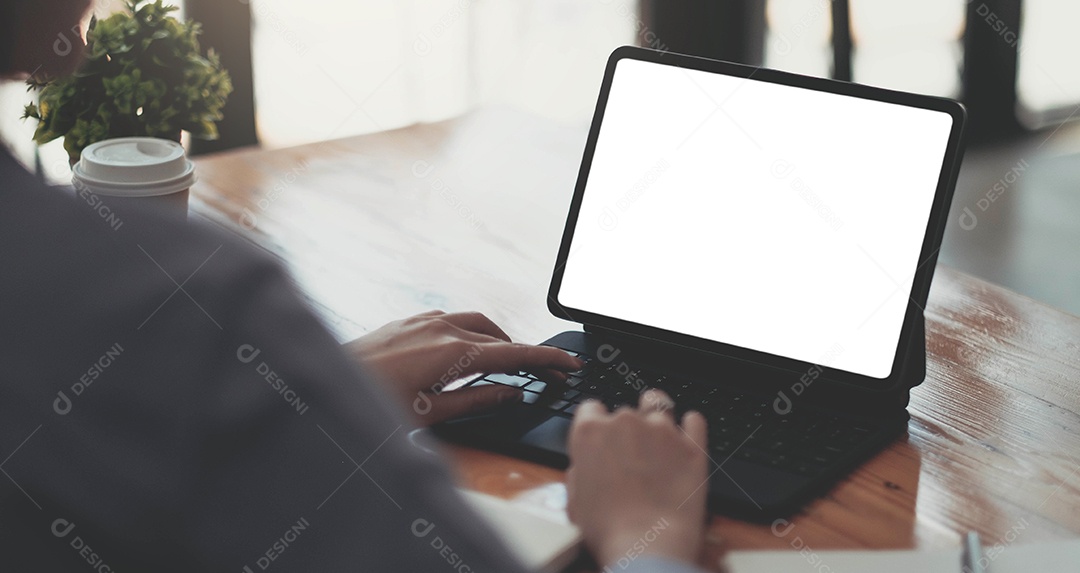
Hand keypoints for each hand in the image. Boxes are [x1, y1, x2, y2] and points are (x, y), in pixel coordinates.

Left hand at [343, 310, 582, 424]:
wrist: (324, 384)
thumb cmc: (373, 404)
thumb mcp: (431, 413)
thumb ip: (477, 400)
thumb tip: (512, 392)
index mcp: (452, 353)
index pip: (514, 353)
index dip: (546, 359)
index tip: (569, 365)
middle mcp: (440, 328)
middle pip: (499, 335)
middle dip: (524, 352)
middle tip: (543, 374)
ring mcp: (422, 321)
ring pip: (476, 323)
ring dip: (498, 340)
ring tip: (508, 365)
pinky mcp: (406, 321)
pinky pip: (451, 319)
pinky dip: (471, 333)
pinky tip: (466, 351)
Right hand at [565, 390, 708, 568]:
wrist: (648, 546)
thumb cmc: (608, 529)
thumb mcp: (574, 500)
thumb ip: (580, 470)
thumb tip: (587, 465)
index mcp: (590, 432)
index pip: (590, 408)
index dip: (596, 423)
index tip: (602, 435)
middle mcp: (625, 422)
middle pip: (625, 411)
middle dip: (626, 429)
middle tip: (630, 456)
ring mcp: (662, 430)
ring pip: (659, 405)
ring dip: (656, 418)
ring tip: (658, 437)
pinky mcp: (692, 445)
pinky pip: (695, 420)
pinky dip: (691, 424)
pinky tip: (688, 432)